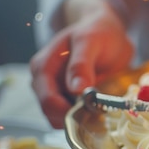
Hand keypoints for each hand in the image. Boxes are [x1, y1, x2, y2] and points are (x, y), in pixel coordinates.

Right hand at [30, 0, 133, 127]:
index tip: (92, 111)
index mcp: (43, 67)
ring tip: (101, 107)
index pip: (48, 101)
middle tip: (100, 110)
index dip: (68, 111)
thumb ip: (81, 64)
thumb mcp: (90, 41)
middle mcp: (43, 81)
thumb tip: (75, 89)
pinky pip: (72, 116)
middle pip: (52, 113)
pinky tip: (98, 108)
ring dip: (80, 118)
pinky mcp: (67, 97)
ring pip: (61, 118)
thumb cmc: (96, 31)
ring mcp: (54, 90)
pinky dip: (84, 117)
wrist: (106, 29)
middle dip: (75, 117)